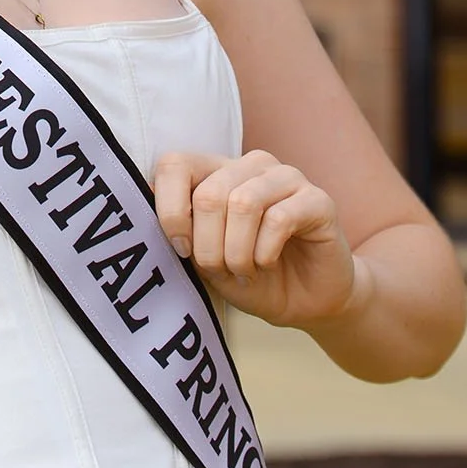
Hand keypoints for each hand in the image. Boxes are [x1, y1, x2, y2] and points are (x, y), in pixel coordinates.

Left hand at [152, 148, 362, 330]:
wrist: (306, 303)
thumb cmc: (251, 278)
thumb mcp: (206, 260)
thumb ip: (182, 233)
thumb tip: (149, 209)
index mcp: (216, 171)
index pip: (174, 164)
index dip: (170, 211)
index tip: (181, 250)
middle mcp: (249, 165)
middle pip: (209, 194)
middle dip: (209, 247)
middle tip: (222, 271)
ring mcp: (286, 177)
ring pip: (243, 203)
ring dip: (237, 253)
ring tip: (246, 271)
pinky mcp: (317, 199)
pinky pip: (279, 218)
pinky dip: (265, 252)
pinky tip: (269, 263)